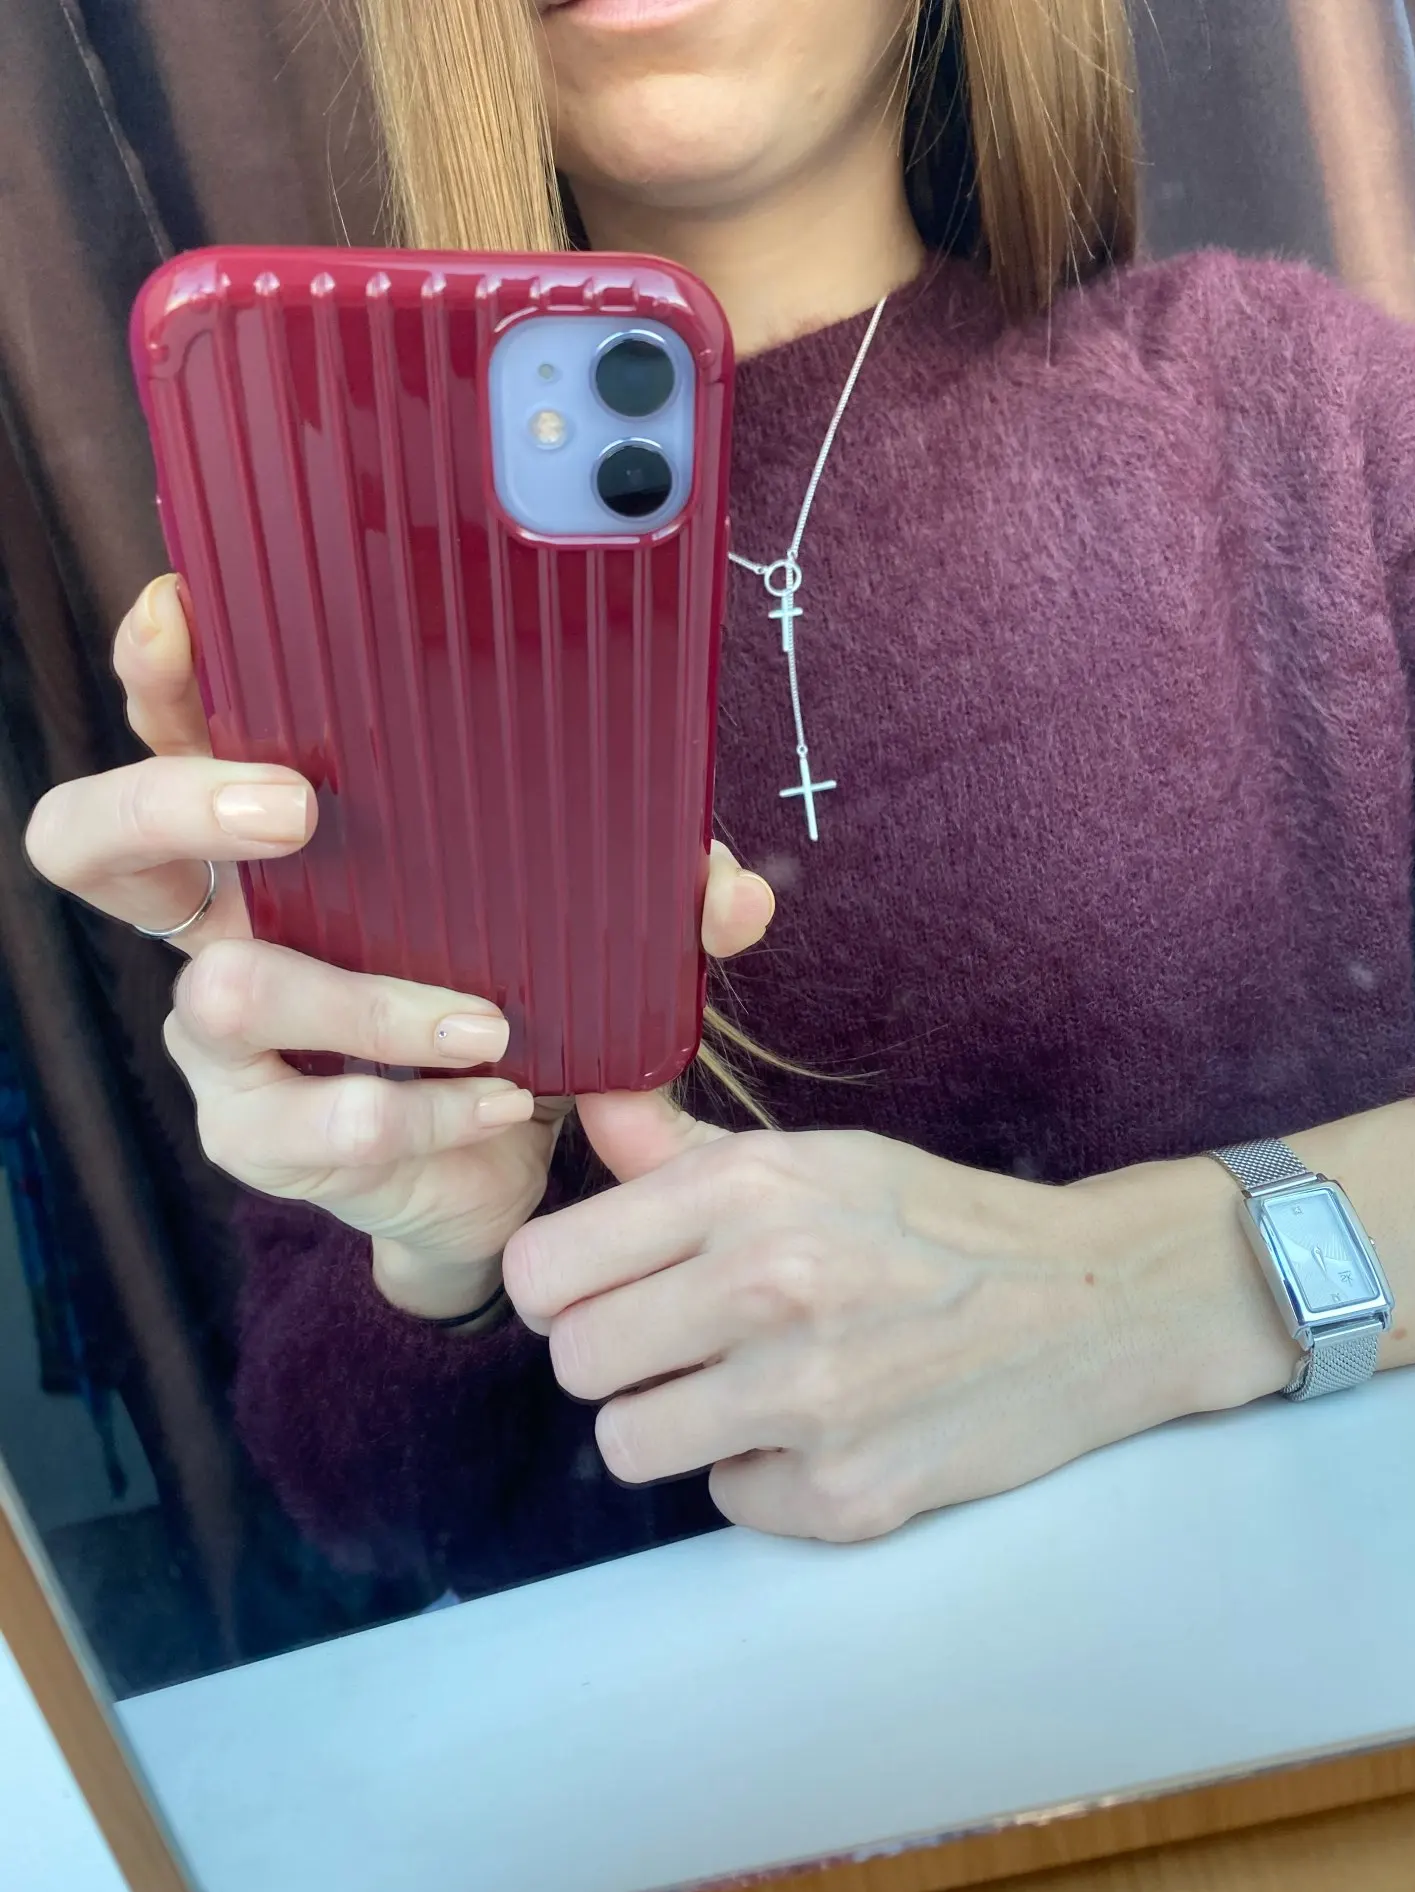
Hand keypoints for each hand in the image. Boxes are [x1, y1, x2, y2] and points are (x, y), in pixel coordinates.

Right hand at [24, 576, 775, 1319]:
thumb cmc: (501, 998)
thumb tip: (732, 890)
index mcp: (271, 841)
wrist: (480, 1165)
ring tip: (486, 1023)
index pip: (171, 729)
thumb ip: (646, 894)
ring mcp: (225, 1037)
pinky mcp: (261, 1134)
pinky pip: (313, 1122)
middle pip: (91, 840)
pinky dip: (421, 1112)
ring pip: (225, 990)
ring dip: (369, 1002)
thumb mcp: (566, 925)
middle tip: (294, 809)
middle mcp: (219, 922)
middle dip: (174, 802)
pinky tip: (499, 1103)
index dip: (158, 670)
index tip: (188, 612)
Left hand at [503, 1095, 1297, 1539]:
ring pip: (627, 1445)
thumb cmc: (938, 1223)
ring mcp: (807, 1400)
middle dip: (616, 1358)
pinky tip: (827, 1430)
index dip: (560, 1289)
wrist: (1092, 1303)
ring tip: (748, 1389)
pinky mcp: (847, 1495)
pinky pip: (728, 1501)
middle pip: (575, 1363)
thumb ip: (684, 1152)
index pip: (542, 1272)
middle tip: (682, 1344)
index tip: (599, 1294)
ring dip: (674, 1424)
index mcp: (747, 1188)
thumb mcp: (817, 1159)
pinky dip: (765, 1475)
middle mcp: (767, 1285)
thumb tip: (587, 1112)